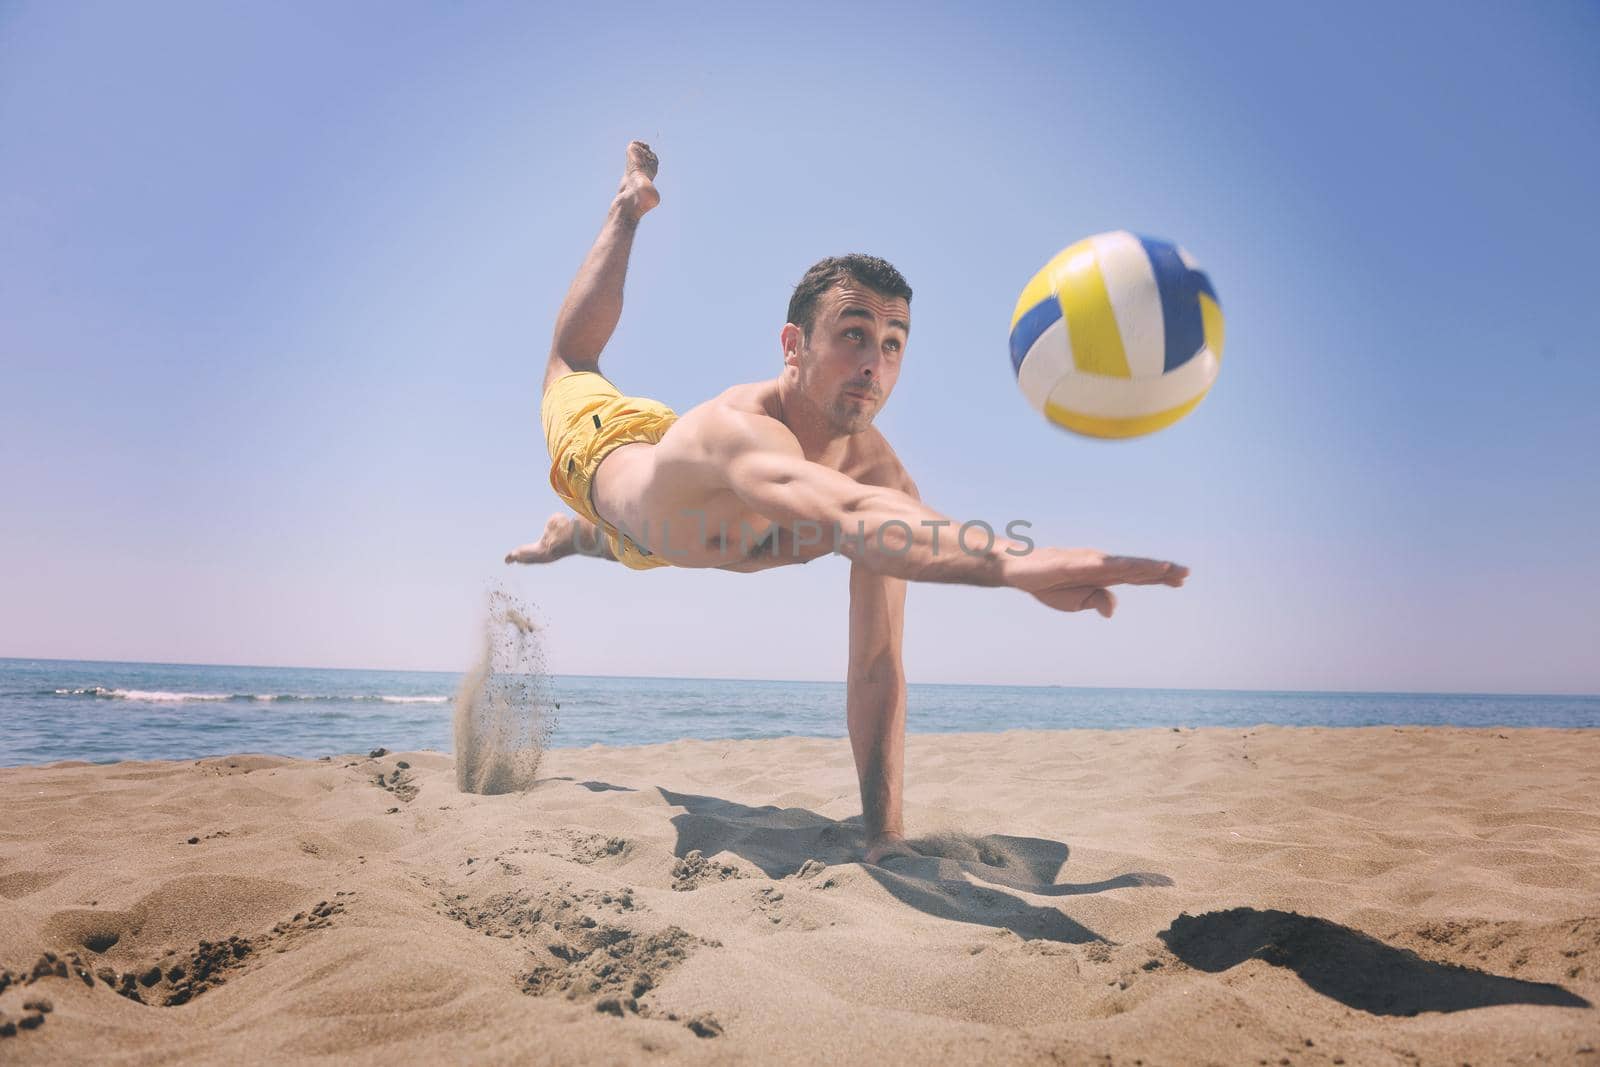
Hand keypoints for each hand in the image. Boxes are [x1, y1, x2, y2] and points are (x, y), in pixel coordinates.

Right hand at [1014, 548, 1187, 617]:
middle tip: (1186, 573)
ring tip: (1166, 567)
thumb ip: (1097, 601)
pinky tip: (1129, 566)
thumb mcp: (1076, 601)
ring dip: (1143, 566)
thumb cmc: (1049, 584)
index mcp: (1104, 576)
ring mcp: (1087, 561)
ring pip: (1121, 564)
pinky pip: (1096, 564)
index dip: (1159, 577)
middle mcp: (1101, 565)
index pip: (1137, 576)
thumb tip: (1113, 609)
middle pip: (1136, 568)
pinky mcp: (1073, 562)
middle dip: (1161, 571)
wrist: (1019, 571)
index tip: (1181, 579)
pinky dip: (1113, 565)